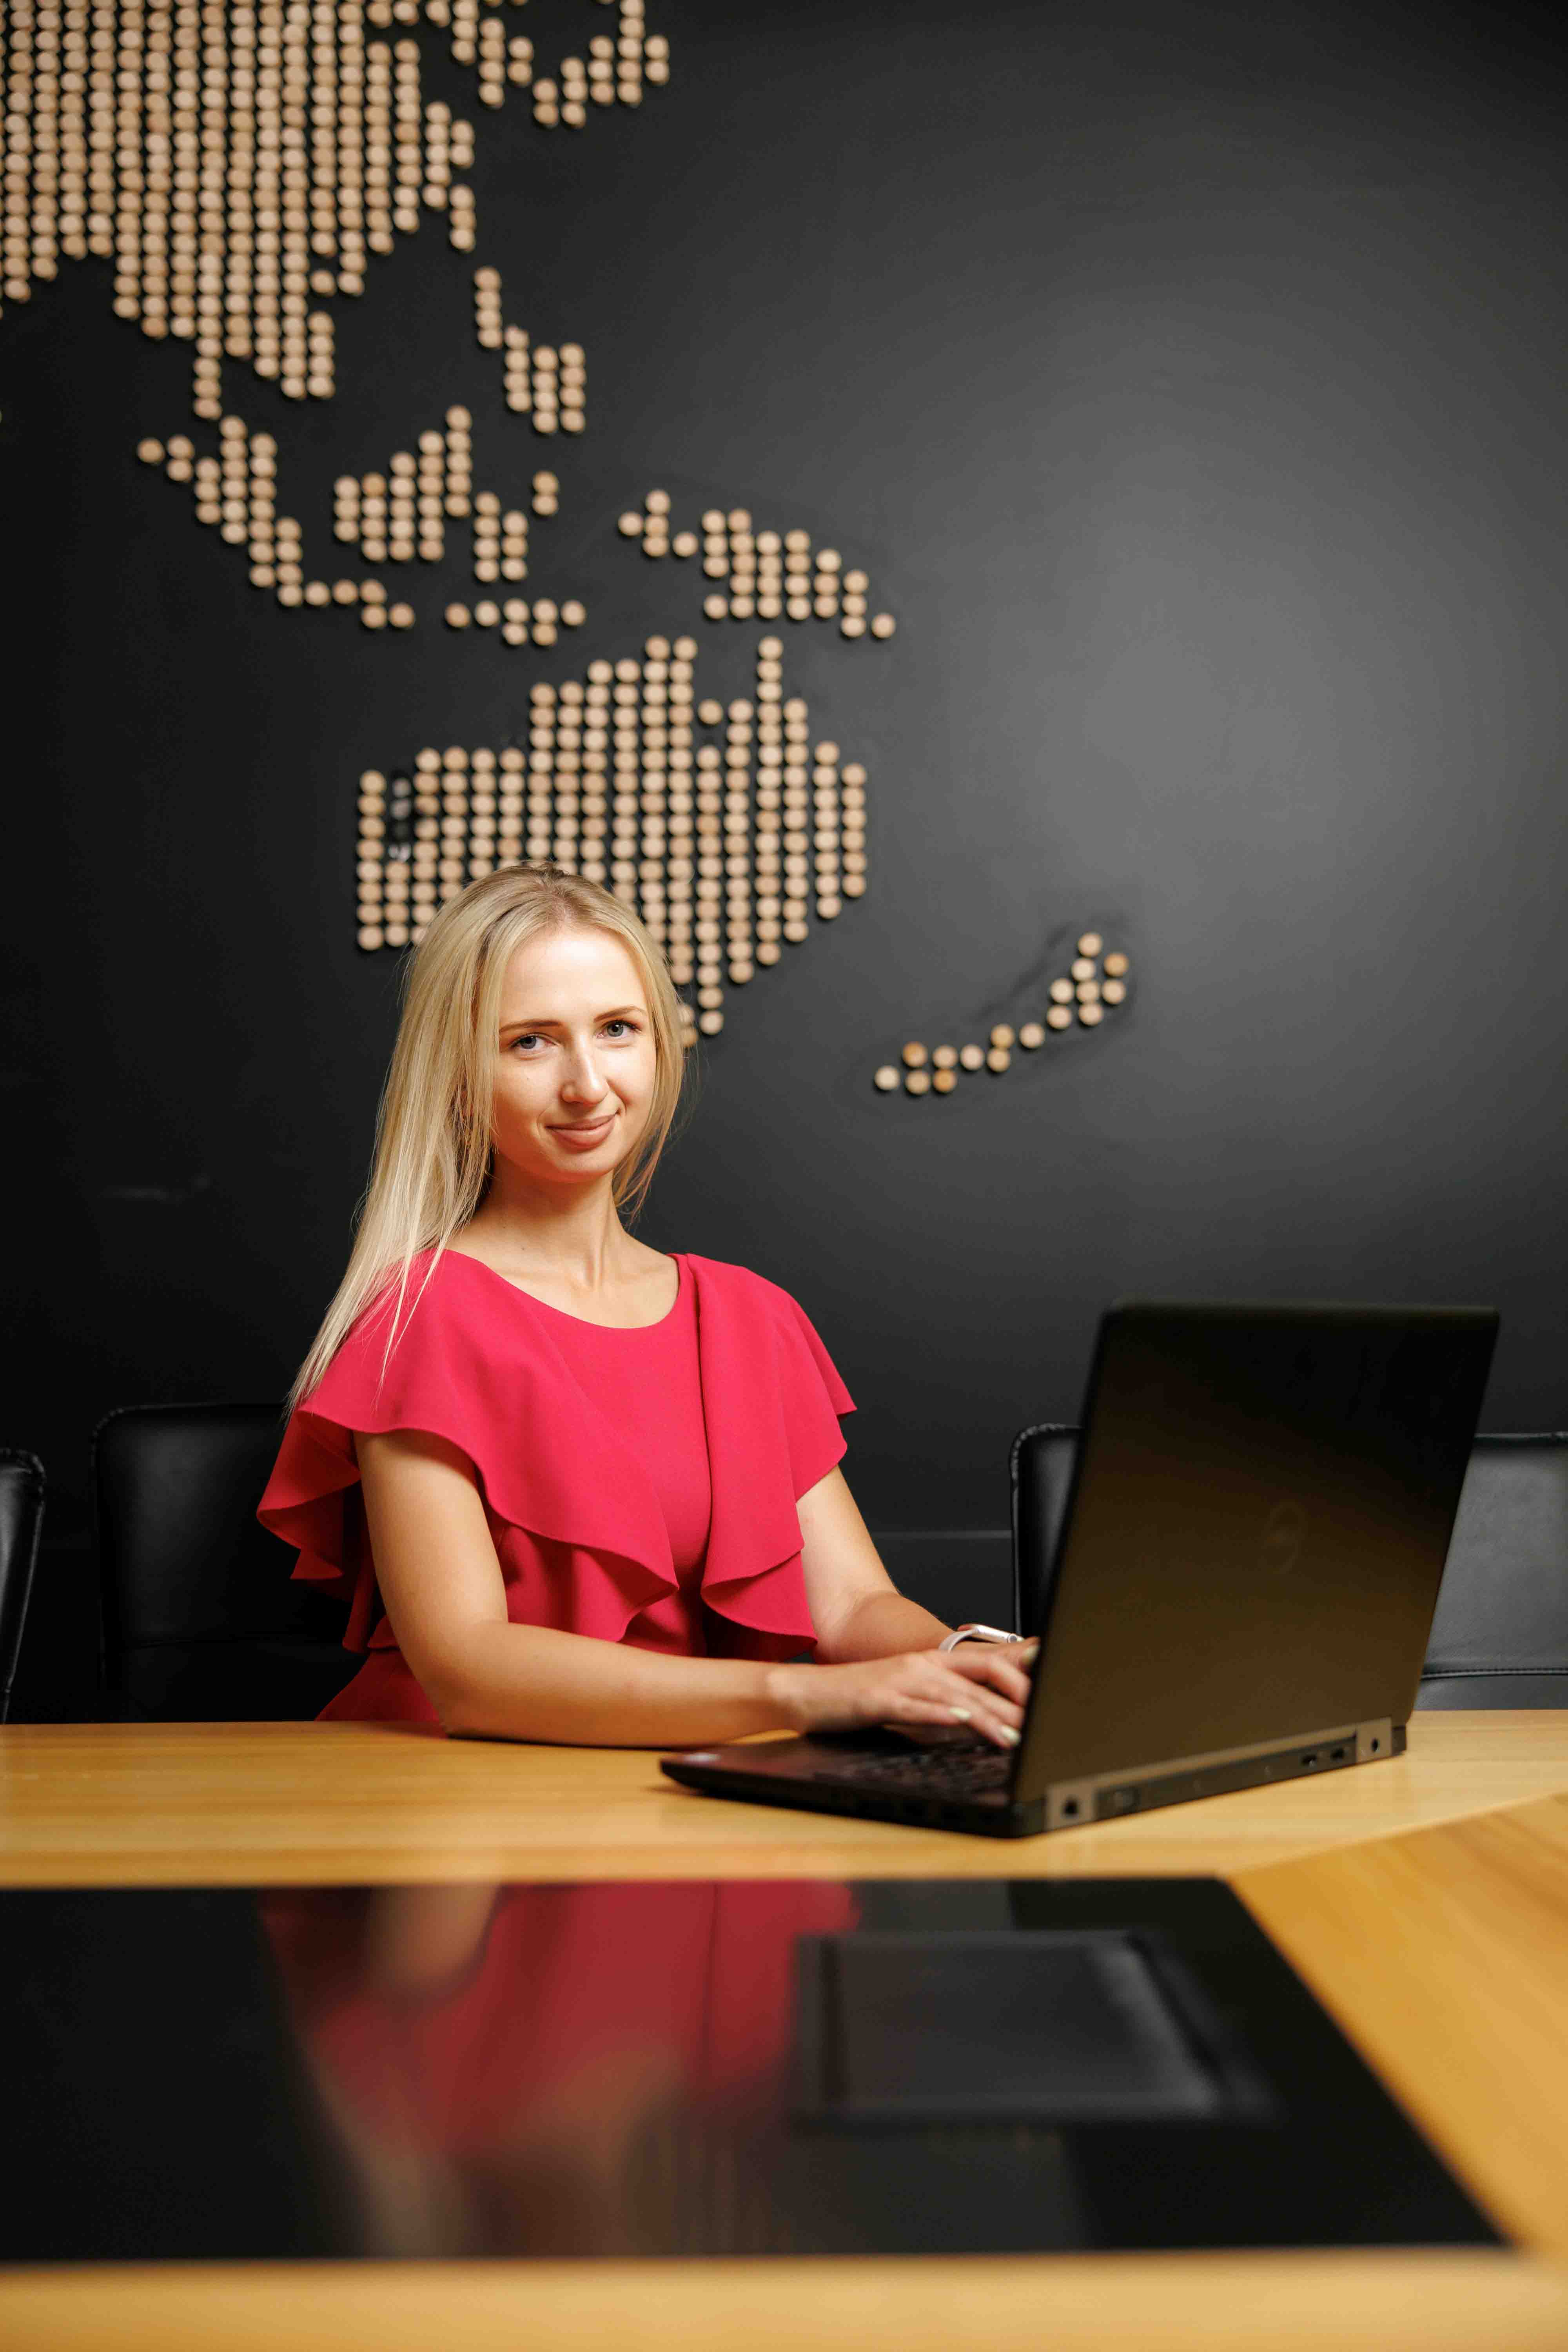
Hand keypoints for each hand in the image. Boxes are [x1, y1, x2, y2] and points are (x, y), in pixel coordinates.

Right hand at [768, 1641, 1037, 1750]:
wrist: (807, 1693)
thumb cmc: (857, 1697)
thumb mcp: (907, 1695)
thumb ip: (940, 1701)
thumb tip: (976, 1716)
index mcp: (929, 1663)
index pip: (985, 1664)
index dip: (1017, 1678)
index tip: (1043, 1697)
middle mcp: (920, 1666)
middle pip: (979, 1680)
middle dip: (1014, 1703)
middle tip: (1041, 1723)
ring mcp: (901, 1680)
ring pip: (955, 1695)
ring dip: (988, 1717)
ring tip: (1014, 1736)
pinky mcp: (880, 1698)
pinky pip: (916, 1706)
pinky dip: (941, 1714)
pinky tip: (960, 1722)